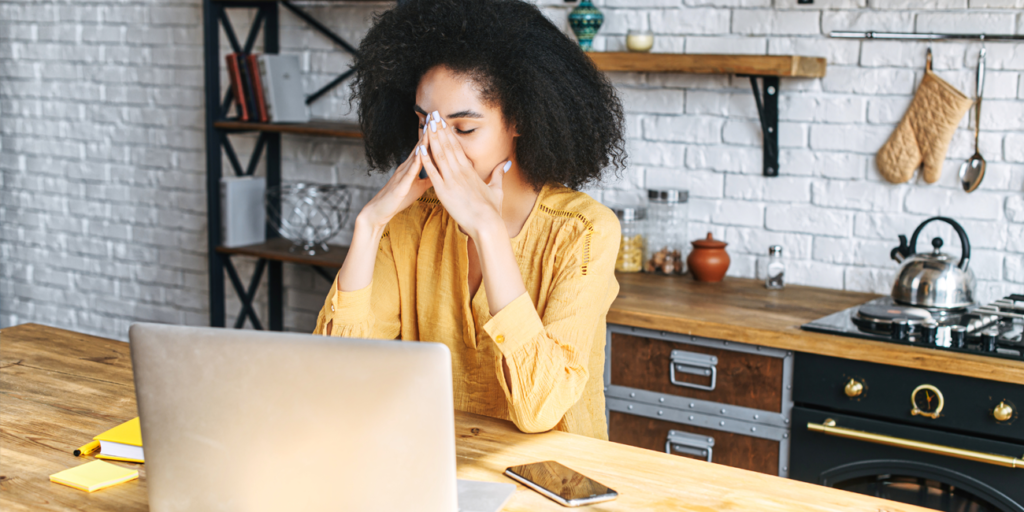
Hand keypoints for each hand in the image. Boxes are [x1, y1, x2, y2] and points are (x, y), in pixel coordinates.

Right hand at [357, 122, 432, 228]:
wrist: (380, 211)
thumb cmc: (399, 198)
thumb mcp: (418, 186)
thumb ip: (428, 178)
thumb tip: (441, 171)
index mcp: (412, 167)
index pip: (424, 148)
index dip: (432, 135)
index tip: (440, 121)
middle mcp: (406, 166)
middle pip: (419, 146)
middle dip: (428, 131)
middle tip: (435, 115)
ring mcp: (402, 174)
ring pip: (415, 156)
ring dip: (422, 142)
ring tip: (430, 129)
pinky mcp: (400, 185)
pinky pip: (409, 172)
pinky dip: (415, 163)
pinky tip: (420, 154)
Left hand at [420, 111, 510, 239]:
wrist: (487, 223)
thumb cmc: (492, 210)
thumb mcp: (497, 189)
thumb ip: (498, 174)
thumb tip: (506, 163)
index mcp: (470, 171)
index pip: (457, 147)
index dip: (449, 134)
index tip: (444, 122)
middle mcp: (460, 172)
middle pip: (448, 146)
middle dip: (440, 130)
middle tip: (433, 114)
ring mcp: (451, 180)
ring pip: (440, 154)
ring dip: (432, 138)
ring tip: (427, 124)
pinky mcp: (444, 191)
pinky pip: (432, 172)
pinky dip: (425, 160)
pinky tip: (419, 148)